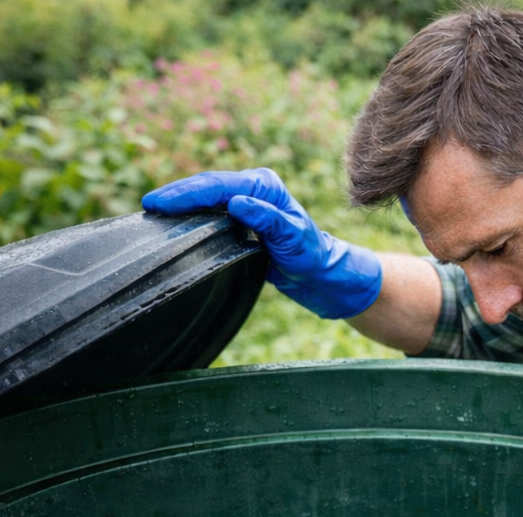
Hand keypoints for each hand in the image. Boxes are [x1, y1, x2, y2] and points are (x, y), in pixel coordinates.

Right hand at [142, 168, 381, 318]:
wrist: (322, 274)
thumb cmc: (311, 256)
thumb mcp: (292, 239)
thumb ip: (267, 219)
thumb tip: (237, 202)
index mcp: (264, 186)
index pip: (218, 185)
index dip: (187, 193)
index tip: (161, 202)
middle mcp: (254, 188)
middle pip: (207, 185)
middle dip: (177, 194)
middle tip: (149, 204)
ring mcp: (247, 202)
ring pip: (206, 197)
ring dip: (181, 202)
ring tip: (154, 209)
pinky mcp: (242, 219)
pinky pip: (211, 211)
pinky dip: (192, 214)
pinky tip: (176, 221)